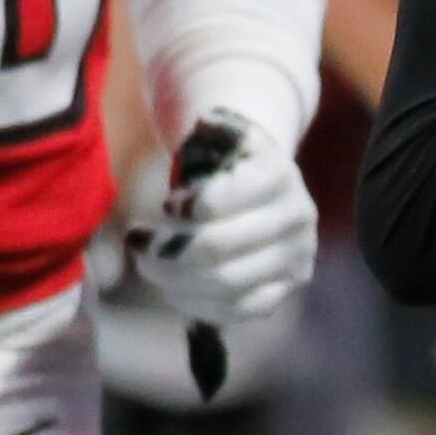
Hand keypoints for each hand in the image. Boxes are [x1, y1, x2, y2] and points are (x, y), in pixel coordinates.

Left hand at [126, 113, 316, 327]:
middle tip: (138, 243)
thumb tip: (205, 124)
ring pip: (225, 284)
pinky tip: (174, 288)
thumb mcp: (221, 137)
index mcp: (277, 174)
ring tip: (149, 265)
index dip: (181, 209)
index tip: (165, 207)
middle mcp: (297, 216)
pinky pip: (240, 310)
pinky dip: (200, 304)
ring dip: (174, 279)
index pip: (215, 202)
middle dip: (164, 251)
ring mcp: (296, 257)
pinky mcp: (286, 289)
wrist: (264, 190)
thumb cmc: (228, 163)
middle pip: (215, 248)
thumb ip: (211, 129)